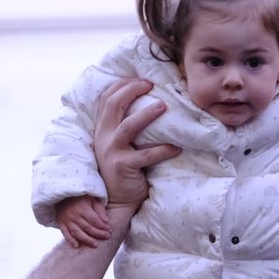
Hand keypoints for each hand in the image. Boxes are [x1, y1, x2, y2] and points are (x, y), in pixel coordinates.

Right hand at [56, 195, 109, 248]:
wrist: (64, 194)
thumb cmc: (82, 197)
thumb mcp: (92, 199)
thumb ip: (100, 209)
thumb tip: (107, 221)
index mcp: (83, 208)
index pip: (95, 221)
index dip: (103, 226)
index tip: (110, 230)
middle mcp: (74, 215)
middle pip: (88, 228)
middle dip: (99, 234)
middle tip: (107, 237)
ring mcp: (67, 220)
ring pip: (78, 233)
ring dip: (87, 240)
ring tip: (96, 245)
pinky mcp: (61, 223)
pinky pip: (65, 234)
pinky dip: (70, 240)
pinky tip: (77, 246)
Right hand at [93, 79, 181, 211]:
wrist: (117, 200)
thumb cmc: (124, 169)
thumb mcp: (119, 145)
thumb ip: (125, 127)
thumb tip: (149, 104)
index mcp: (102, 129)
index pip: (106, 99)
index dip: (121, 85)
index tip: (140, 78)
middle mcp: (103, 137)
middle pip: (113, 105)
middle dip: (131, 90)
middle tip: (150, 85)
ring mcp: (111, 152)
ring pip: (128, 126)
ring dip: (147, 114)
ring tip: (163, 106)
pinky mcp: (123, 167)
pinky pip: (146, 155)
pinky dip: (163, 150)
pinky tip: (176, 147)